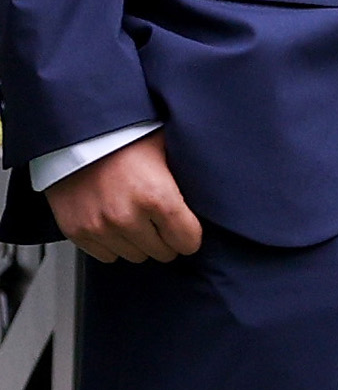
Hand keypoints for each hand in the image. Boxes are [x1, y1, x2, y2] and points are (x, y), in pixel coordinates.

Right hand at [51, 135, 200, 266]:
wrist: (76, 133)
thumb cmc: (124, 137)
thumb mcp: (168, 150)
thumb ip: (187, 178)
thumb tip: (209, 196)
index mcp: (158, 197)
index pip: (188, 242)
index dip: (190, 235)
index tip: (186, 228)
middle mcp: (127, 217)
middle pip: (163, 252)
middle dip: (166, 238)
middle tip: (160, 220)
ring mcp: (99, 227)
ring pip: (135, 256)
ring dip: (139, 242)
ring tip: (135, 217)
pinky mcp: (77, 231)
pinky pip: (106, 255)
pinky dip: (113, 243)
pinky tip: (114, 222)